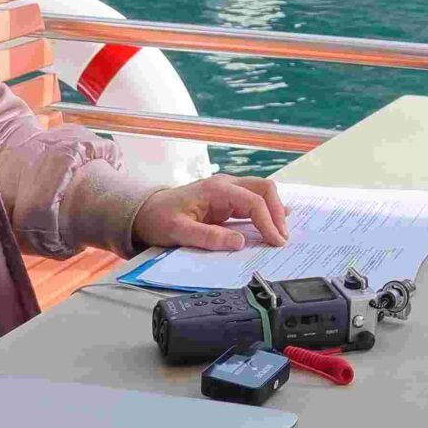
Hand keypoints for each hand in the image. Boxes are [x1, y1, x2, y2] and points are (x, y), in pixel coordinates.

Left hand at [133, 175, 289, 251]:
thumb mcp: (179, 231)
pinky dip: (266, 212)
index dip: (268, 221)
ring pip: (261, 193)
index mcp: (216, 189)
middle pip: (264, 189)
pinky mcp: (226, 201)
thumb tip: (240, 242)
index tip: (276, 241)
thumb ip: (209, 237)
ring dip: (274, 211)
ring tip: (281, 234)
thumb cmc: (159, 218)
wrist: (145, 211)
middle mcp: (225, 185)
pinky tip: (275, 222)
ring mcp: (227, 191)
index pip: (253, 201)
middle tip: (282, 238)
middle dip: (277, 213)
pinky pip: (253, 202)